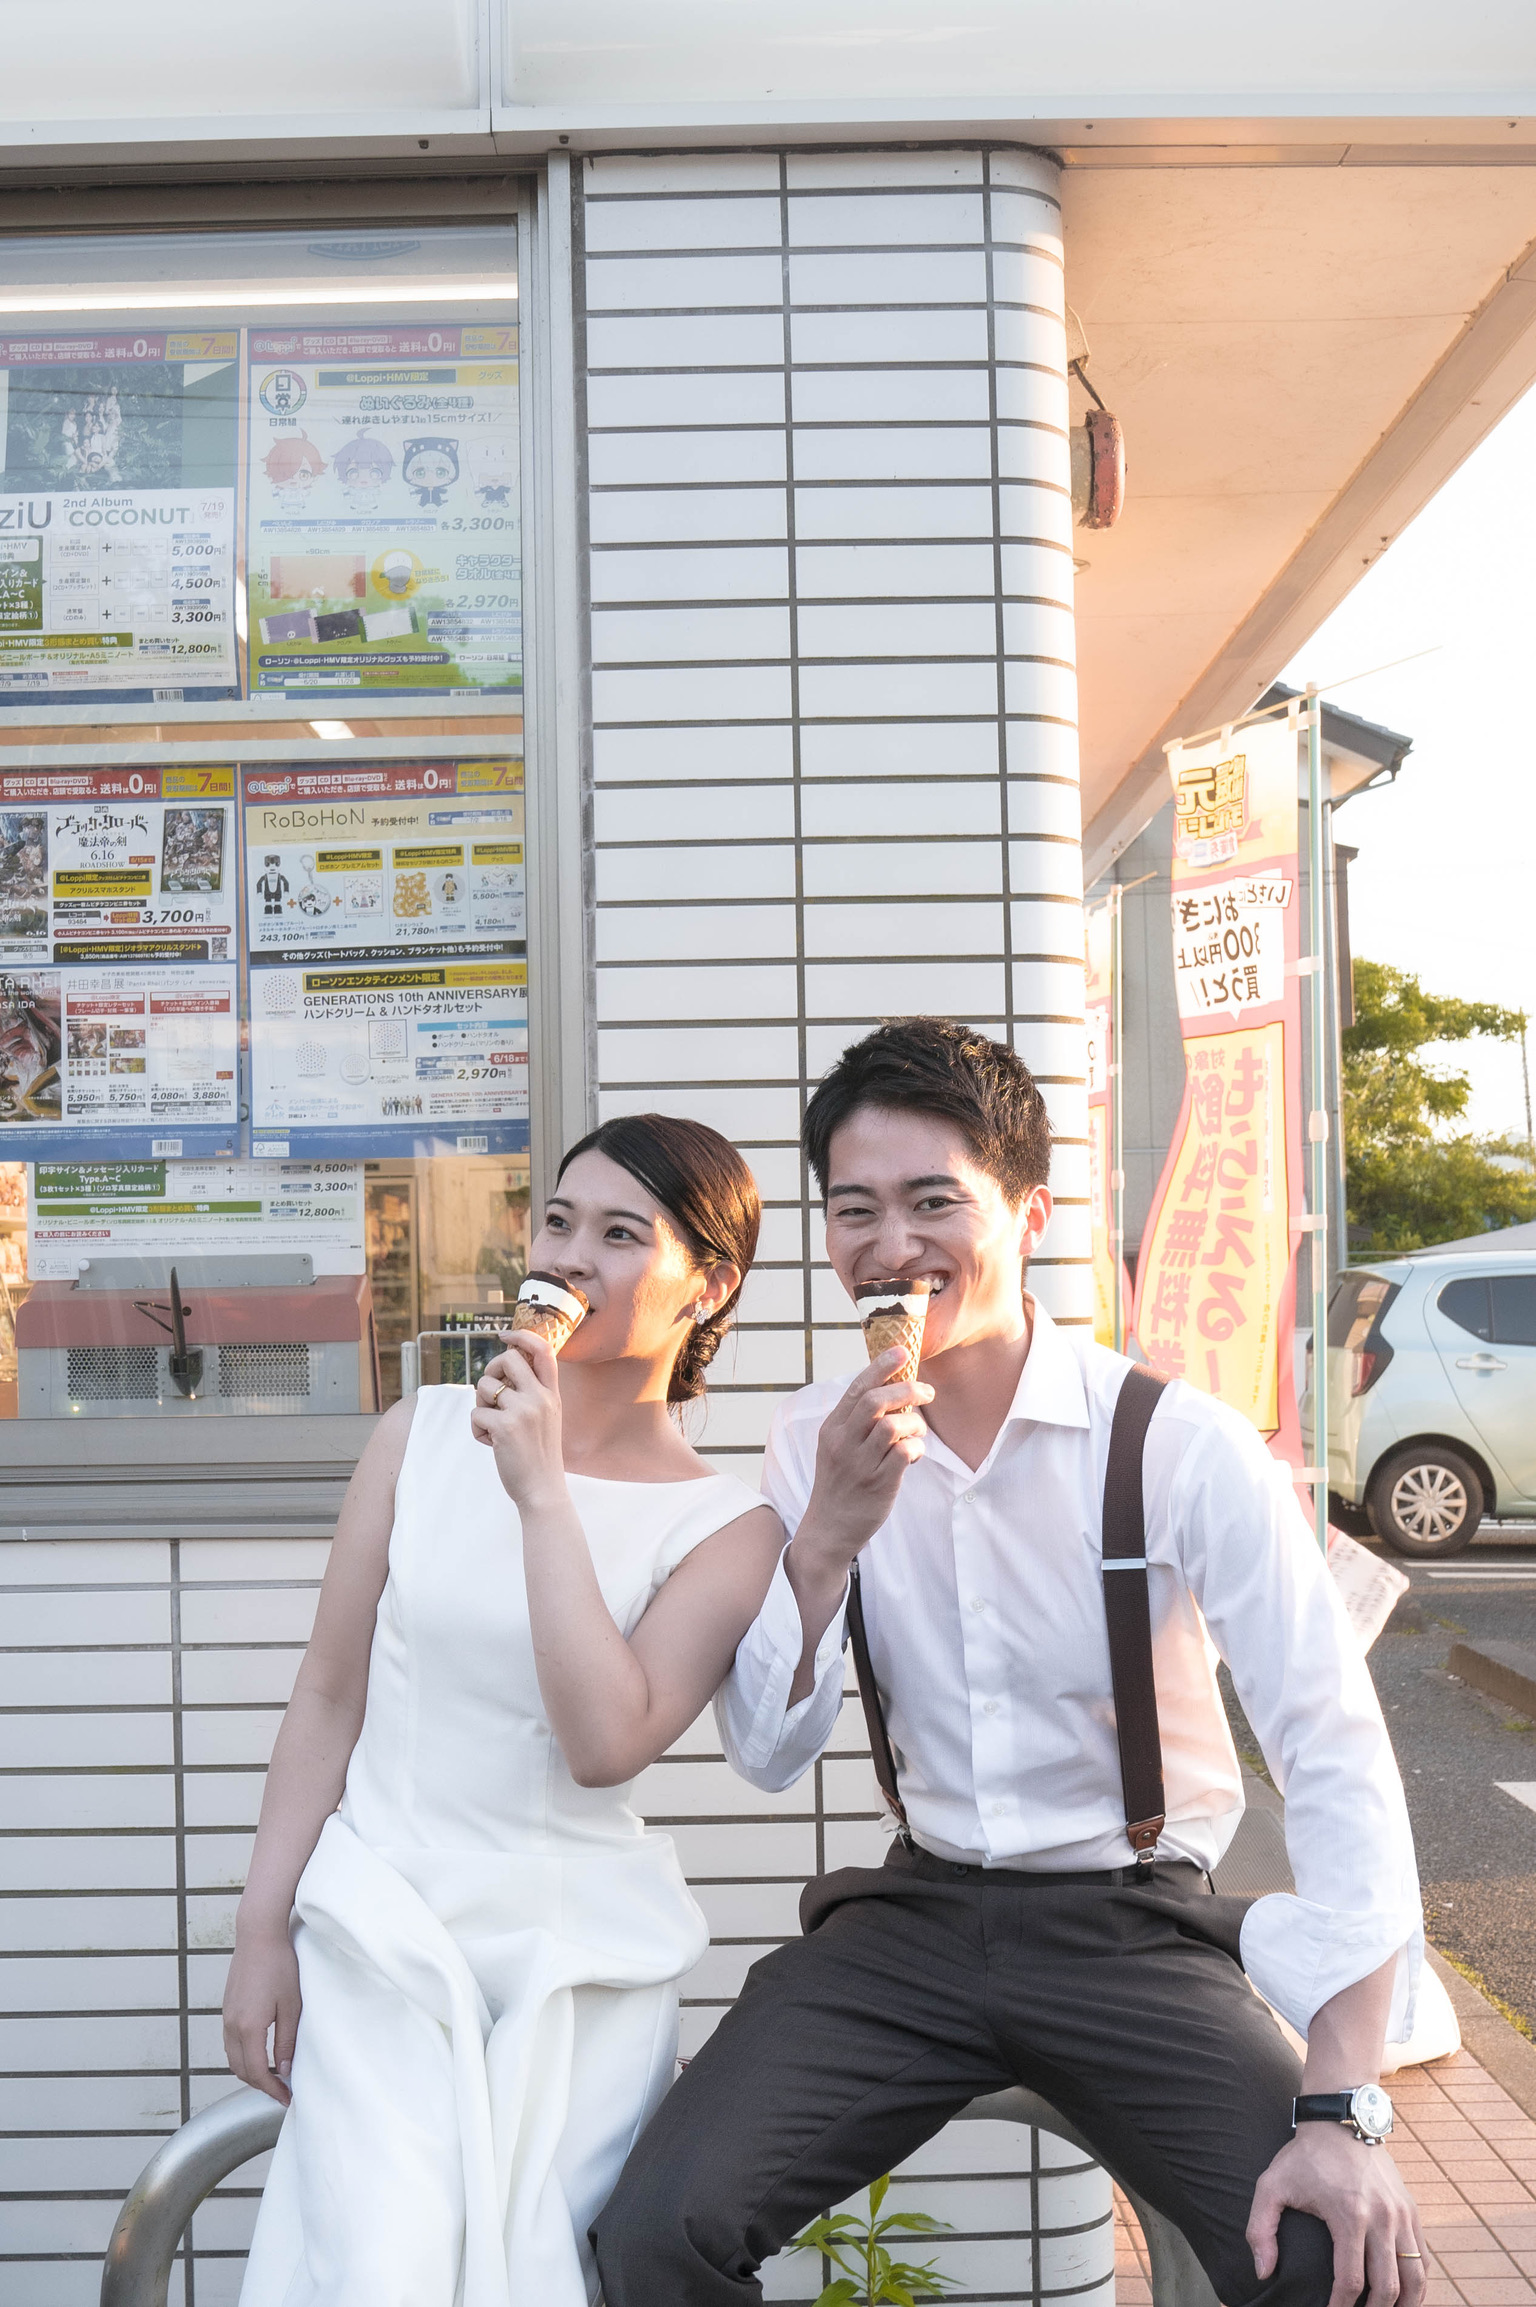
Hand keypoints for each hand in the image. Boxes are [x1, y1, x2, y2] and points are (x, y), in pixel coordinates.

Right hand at [223, 1922, 300, 2105]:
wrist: (258, 1936)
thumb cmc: (279, 1965)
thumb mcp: (291, 2005)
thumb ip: (287, 2040)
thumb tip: (284, 2069)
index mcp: (249, 2028)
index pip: (256, 2073)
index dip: (271, 2090)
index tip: (285, 2097)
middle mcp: (232, 2026)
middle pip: (240, 2070)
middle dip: (260, 2085)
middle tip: (281, 2090)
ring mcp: (227, 2017)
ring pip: (233, 2058)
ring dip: (250, 2071)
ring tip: (273, 2075)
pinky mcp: (227, 2009)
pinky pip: (230, 2043)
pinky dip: (243, 2055)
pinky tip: (260, 2052)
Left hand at [469, 1332, 566, 1511]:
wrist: (543, 1490)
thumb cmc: (539, 1456)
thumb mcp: (547, 1418)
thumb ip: (532, 1394)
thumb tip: (502, 1372)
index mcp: (552, 1394)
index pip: (543, 1350)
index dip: (522, 1336)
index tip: (504, 1335)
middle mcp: (540, 1397)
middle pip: (507, 1358)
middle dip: (490, 1370)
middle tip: (490, 1392)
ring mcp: (523, 1411)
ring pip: (484, 1386)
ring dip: (481, 1406)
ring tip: (494, 1428)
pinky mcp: (504, 1427)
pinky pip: (475, 1414)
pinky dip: (477, 1430)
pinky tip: (490, 1445)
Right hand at [793, 1349, 932, 1576]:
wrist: (828, 1529)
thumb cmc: (840, 1484)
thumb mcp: (837, 1448)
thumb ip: (856, 1422)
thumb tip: (892, 1392)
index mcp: (831, 1429)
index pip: (856, 1388)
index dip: (881, 1366)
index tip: (902, 1351)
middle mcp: (842, 1443)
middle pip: (875, 1401)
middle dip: (907, 1390)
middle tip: (927, 1392)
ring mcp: (859, 1464)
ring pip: (892, 1425)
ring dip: (914, 1424)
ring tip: (917, 1432)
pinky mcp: (878, 1484)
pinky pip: (904, 1453)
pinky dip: (916, 1448)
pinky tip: (914, 1455)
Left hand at [1249, 2124, 1425, 2306]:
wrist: (1341, 2119)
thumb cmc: (1304, 2156)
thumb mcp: (1271, 2185)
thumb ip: (1260, 2229)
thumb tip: (1263, 2272)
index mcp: (1349, 2215)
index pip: (1350, 2281)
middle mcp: (1382, 2217)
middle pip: (1388, 2287)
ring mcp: (1401, 2214)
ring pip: (1415, 2278)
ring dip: (1404, 2305)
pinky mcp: (1411, 2210)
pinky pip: (1424, 2258)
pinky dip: (1417, 2283)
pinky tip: (1403, 2295)